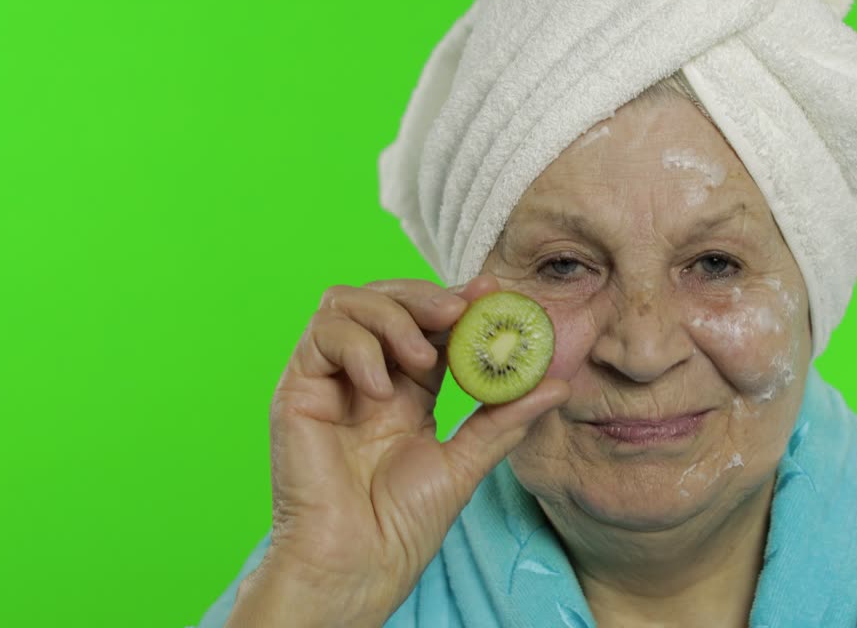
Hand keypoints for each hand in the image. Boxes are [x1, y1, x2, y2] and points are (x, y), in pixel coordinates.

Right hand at [227, 275, 569, 626]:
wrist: (359, 564)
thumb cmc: (402, 524)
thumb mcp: (467, 462)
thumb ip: (505, 418)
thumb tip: (558, 384)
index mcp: (406, 389)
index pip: (429, 324)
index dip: (458, 302)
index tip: (493, 292)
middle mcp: (366, 376)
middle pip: (387, 299)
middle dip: (426, 296)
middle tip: (459, 313)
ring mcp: (330, 380)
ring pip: (348, 303)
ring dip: (392, 315)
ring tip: (422, 357)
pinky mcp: (298, 390)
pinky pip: (321, 336)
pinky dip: (358, 348)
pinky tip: (382, 390)